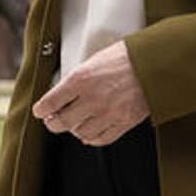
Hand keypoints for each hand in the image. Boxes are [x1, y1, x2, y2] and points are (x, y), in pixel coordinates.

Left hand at [33, 40, 149, 145]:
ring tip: (75, 123)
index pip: (51, 102)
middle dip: (53, 123)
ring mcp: (109, 113)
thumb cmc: (128, 56)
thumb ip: (79, 77)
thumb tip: (64, 91)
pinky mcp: (123, 123)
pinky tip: (91, 131)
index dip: (41, 109)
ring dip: (75, 129)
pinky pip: (101, 139)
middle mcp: (93, 98)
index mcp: (82, 78)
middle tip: (53, 120)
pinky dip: (92, 138)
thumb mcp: (95, 58)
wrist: (156, 63)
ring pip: (80, 133)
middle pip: (62, 122)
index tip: (40, 111)